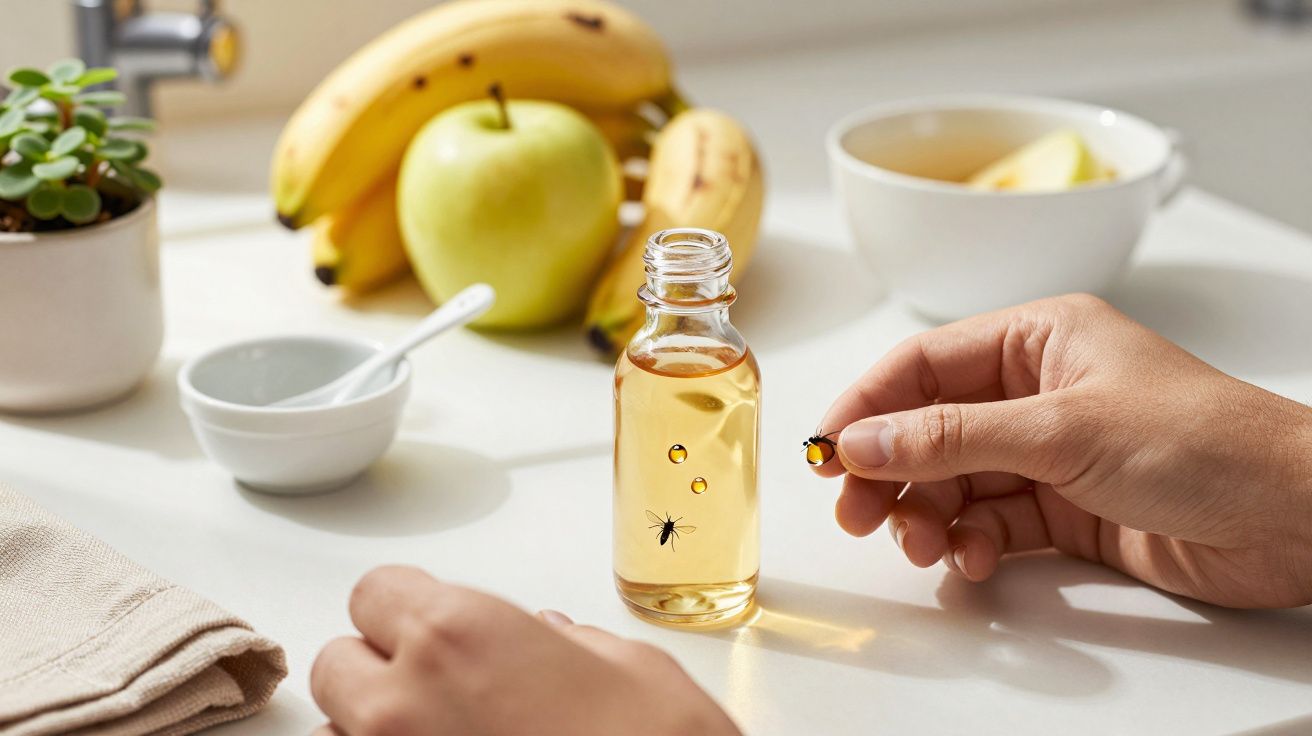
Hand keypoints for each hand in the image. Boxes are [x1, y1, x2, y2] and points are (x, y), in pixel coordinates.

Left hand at [310, 566, 739, 735]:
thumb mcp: (630, 667)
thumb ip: (570, 644)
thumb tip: (552, 641)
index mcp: (460, 634)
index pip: (376, 591)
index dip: (405, 606)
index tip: (427, 622)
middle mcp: (408, 700)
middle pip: (338, 662)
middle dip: (378, 667)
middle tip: (433, 681)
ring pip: (335, 732)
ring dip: (370, 727)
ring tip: (435, 731)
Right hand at [815, 294, 1311, 607]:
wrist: (1299, 519)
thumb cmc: (1207, 442)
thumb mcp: (1063, 429)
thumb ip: (952, 437)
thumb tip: (862, 440)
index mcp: (1039, 339)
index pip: (924, 365)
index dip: (868, 405)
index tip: (827, 449)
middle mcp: (1039, 393)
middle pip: (930, 429)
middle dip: (891, 471)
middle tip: (858, 513)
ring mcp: (1052, 454)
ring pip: (956, 483)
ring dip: (928, 515)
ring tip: (921, 544)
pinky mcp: (1068, 511)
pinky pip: (992, 524)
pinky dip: (972, 544)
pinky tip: (974, 560)